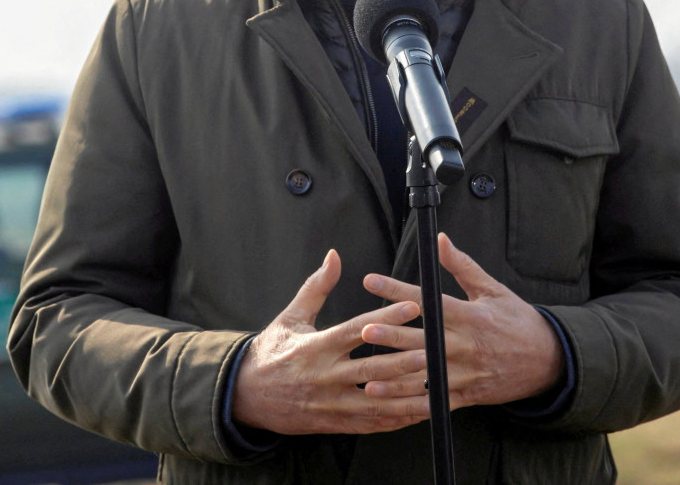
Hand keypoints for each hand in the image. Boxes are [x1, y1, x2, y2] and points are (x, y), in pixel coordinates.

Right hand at [232, 249, 431, 434]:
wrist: (245, 395)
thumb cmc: (272, 351)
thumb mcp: (291, 316)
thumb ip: (317, 287)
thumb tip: (334, 255)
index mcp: (316, 346)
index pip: (357, 329)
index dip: (386, 317)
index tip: (413, 306)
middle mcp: (325, 376)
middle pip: (372, 368)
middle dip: (405, 360)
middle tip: (434, 350)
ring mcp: (330, 403)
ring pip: (376, 401)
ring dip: (407, 394)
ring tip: (435, 386)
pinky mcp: (333, 423)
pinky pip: (370, 424)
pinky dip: (395, 419)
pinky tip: (418, 411)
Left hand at [359, 233, 563, 408]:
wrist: (549, 361)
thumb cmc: (518, 320)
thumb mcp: (493, 289)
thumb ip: (462, 266)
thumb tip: (440, 240)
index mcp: (470, 316)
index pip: (427, 300)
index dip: (397, 290)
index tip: (371, 280)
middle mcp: (466, 345)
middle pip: (423, 340)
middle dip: (393, 335)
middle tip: (365, 329)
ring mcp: (466, 372)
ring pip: (427, 376)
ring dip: (396, 377)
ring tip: (368, 376)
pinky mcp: (468, 394)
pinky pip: (437, 402)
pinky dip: (413, 406)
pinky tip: (391, 406)